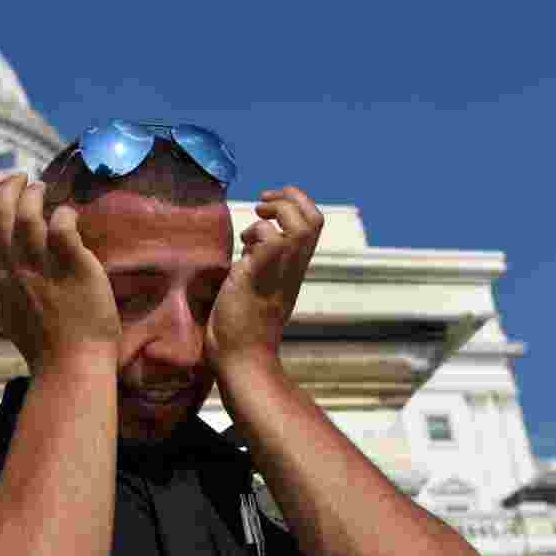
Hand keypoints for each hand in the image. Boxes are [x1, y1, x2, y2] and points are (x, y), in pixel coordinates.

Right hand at [0, 173, 121, 377]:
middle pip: (2, 217)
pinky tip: (70, 215)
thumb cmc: (48, 351)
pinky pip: (62, 230)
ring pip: (28, 218)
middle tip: (21, 178)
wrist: (70, 368)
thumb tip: (12, 277)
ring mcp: (42, 270)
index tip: (4, 195)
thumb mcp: (15, 318)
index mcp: (2, 281)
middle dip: (7, 190)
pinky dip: (64, 215)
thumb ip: (12, 292)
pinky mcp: (73, 268)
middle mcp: (16, 271)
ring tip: (43, 189)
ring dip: (33, 197)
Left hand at [204, 185, 323, 373]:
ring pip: (300, 225)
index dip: (295, 204)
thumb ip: (260, 263)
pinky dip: (256, 232)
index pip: (313, 225)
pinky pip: (270, 239)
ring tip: (255, 218)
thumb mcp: (256, 284)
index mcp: (294, 269)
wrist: (241, 359)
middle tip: (264, 203)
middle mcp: (293, 269)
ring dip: (276, 210)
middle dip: (291, 197)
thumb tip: (251, 241)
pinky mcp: (259, 278)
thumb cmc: (242, 328)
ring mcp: (280, 273)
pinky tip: (243, 249)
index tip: (268, 207)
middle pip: (314, 218)